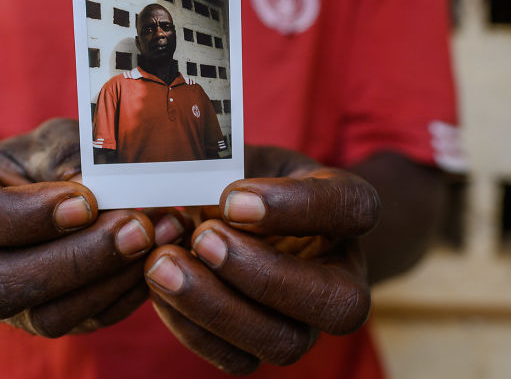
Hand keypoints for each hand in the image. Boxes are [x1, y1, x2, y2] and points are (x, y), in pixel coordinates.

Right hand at [0, 118, 162, 336]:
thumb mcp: (44, 141)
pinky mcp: (44, 320)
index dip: (22, 215)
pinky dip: (125, 293)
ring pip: (43, 317)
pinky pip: (83, 323)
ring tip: (158, 236)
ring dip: (108, 279)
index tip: (83, 199)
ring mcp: (2, 304)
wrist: (29, 200)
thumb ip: (66, 154)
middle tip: (135, 226)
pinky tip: (158, 257)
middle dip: (75, 259)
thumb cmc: (33, 164)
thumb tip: (95, 187)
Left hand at [144, 147, 379, 373]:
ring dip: (217, 307)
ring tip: (163, 264)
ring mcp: (306, 321)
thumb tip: (180, 178)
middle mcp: (341, 274)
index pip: (352, 208)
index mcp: (346, 209)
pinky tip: (158, 288)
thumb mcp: (243, 153)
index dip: (296, 207)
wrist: (237, 214)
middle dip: (262, 274)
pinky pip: (238, 360)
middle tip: (202, 237)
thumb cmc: (243, 177)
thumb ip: (222, 163)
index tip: (232, 198)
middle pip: (337, 303)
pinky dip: (191, 326)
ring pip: (284, 342)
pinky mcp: (263, 345)